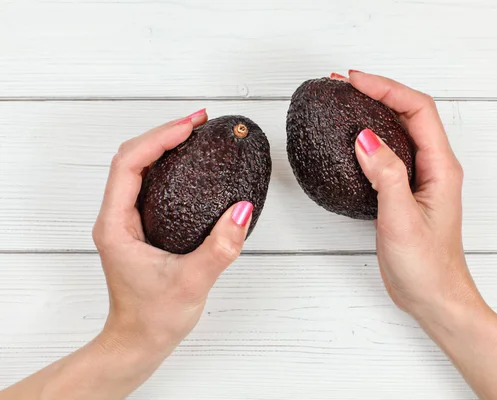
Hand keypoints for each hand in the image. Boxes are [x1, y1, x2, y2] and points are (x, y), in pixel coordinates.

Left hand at [92, 109, 253, 357]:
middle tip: (199, 121)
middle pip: (132, 158)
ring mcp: (126, 221)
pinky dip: (169, 166)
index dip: (159, 138)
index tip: (190, 126)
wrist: (138, 342)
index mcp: (116, 226)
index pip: (129, 165)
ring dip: (165, 145)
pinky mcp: (140, 227)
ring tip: (197, 133)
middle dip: (164, 133)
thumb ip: (220, 248)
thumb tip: (243, 210)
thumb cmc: (153, 318)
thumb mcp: (193, 283)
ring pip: (139, 168)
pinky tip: (192, 164)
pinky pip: (150, 184)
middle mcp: (116, 218)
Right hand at [348, 71, 496, 399]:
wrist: (435, 298)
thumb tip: (365, 137)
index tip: (355, 81)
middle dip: (378, 91)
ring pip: (398, 130)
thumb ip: (387, 175)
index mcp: (441, 168)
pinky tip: (351, 139)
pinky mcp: (405, 191)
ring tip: (344, 100)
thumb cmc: (427, 267)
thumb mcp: (402, 220)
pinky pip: (389, 153)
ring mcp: (419, 178)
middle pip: (409, 112)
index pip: (417, 110)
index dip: (386, 88)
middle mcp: (433, 167)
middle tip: (343, 83)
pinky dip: (369, 137)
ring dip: (373, 111)